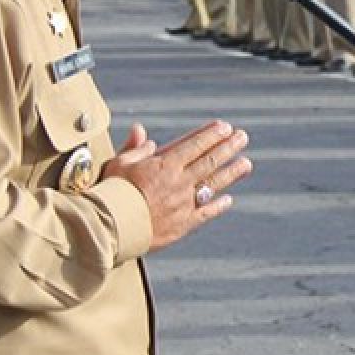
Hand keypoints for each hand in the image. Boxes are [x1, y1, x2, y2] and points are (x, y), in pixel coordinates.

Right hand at [102, 121, 251, 250]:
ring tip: (246, 163)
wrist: (108, 227)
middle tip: (242, 137)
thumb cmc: (110, 193)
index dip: (211, 135)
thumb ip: (135, 148)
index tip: (225, 127)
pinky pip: (205, 213)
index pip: (195, 145)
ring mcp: (183, 203)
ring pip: (214, 184)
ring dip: (232, 172)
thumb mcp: (118, 163)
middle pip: (210, 161)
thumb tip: (141, 132)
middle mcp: (179, 182)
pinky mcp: (182, 225)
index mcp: (165, 165)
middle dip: (228, 147)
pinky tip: (228, 199)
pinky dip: (218, 206)